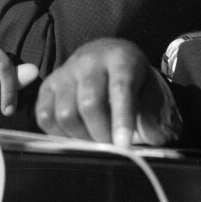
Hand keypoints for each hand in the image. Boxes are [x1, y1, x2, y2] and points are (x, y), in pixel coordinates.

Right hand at [35, 38, 175, 147]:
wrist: (104, 53)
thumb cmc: (129, 76)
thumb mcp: (147, 87)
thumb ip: (152, 113)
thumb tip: (155, 139)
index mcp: (119, 59)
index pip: (119, 89)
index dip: (121, 119)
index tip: (123, 146)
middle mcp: (89, 61)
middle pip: (89, 104)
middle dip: (101, 134)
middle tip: (111, 148)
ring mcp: (65, 71)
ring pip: (65, 113)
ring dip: (80, 137)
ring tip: (94, 142)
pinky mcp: (48, 84)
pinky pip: (45, 115)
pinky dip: (58, 134)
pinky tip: (74, 136)